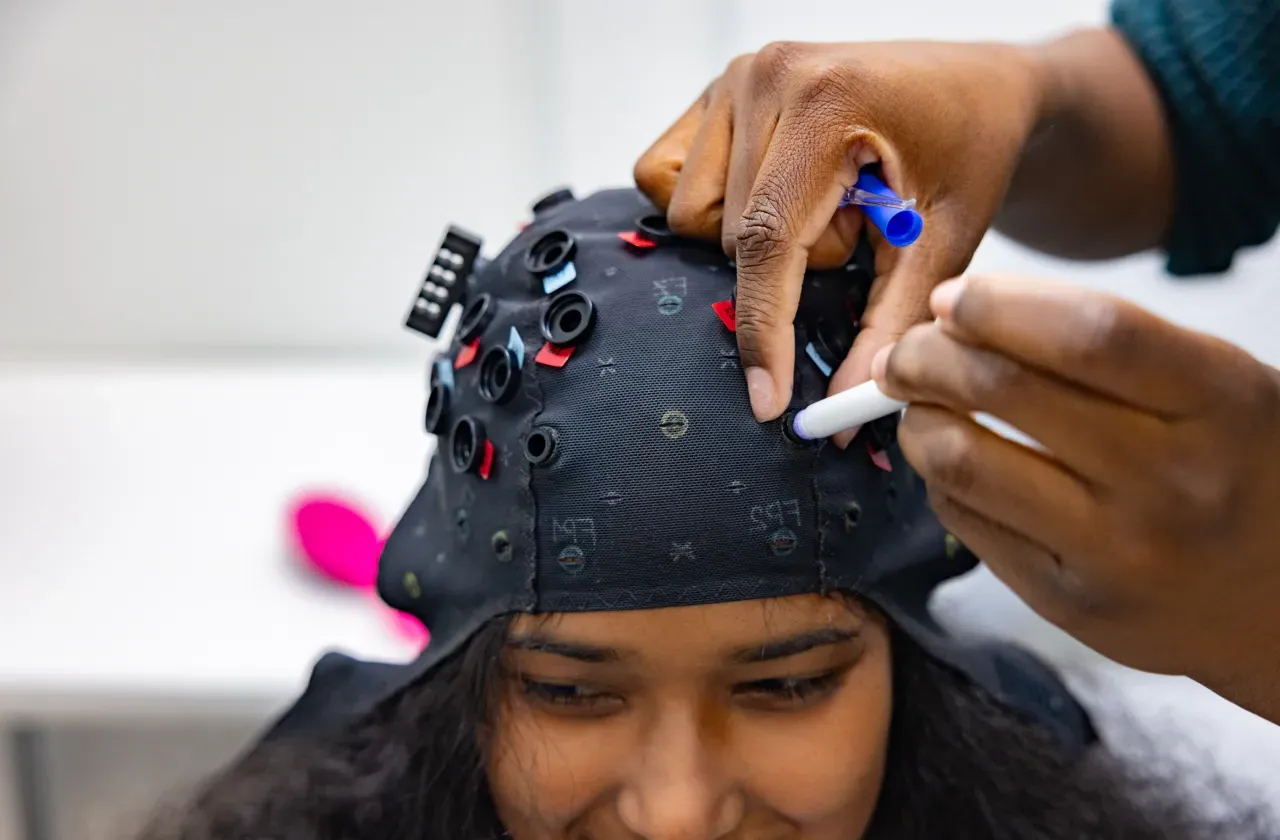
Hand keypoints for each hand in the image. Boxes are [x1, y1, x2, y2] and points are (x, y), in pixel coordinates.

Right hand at [634, 40, 1045, 428]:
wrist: (971, 83)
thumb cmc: (968, 149)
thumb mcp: (945, 242)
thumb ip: (891, 328)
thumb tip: (842, 407)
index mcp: (827, 102)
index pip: (767, 239)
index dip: (763, 330)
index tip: (767, 400)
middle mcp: (765, 75)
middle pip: (729, 237)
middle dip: (793, 265)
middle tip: (857, 226)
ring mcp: (731, 77)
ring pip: (692, 216)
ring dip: (755, 238)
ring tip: (821, 205)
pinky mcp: (712, 89)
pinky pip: (665, 179)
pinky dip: (712, 208)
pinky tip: (772, 193)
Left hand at [877, 273, 1279, 721]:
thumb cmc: (1238, 468)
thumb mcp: (1217, 387)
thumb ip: (1108, 344)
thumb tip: (959, 312)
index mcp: (1221, 403)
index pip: (1086, 334)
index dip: (996, 306)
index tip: (949, 299)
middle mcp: (1170, 481)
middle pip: (1004, 390)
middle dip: (926, 356)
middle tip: (906, 351)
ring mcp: (1115, 552)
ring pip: (962, 461)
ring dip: (919, 420)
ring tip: (920, 406)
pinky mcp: (1069, 605)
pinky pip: (966, 522)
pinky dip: (941, 479)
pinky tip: (955, 463)